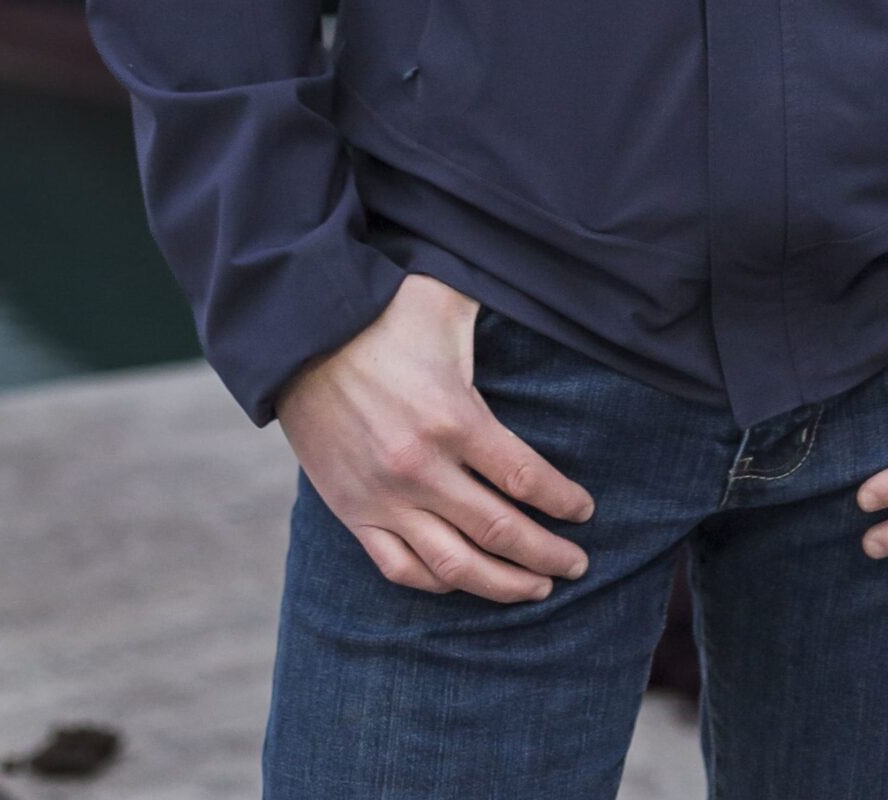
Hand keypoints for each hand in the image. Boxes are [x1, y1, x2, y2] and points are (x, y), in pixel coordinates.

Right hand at [277, 272, 593, 601]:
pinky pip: (400, 568)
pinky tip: (465, 581)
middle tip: (576, 566)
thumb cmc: (384, 313)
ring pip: (455, 566)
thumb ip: (497, 314)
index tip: (585, 511)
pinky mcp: (352, 511)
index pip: (527, 479)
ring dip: (503, 584)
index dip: (564, 502)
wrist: (301, 336)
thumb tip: (547, 298)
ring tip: (536, 589)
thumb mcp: (450, 303)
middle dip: (548, 555)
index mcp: (455, 418)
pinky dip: (438, 584)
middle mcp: (422, 469)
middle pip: (501, 531)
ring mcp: (384, 498)